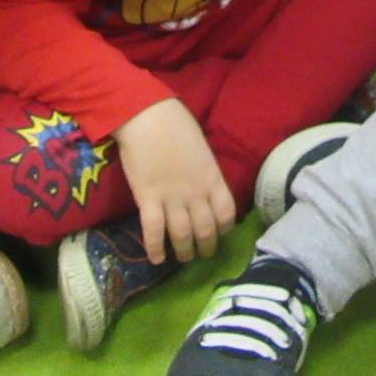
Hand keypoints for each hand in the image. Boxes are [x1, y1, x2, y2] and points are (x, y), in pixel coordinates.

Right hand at [113, 99, 234, 265]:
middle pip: (206, 230)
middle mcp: (196, 194)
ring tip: (182, 258)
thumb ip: (205, 172)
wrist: (148, 116)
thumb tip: (204, 184)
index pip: (226, 214)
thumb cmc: (176, 125)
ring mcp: (172, 198)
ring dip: (184, 252)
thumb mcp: (202, 149)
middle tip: (200, 254)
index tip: (218, 233)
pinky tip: (156, 259)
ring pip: (182, 236)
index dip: (224, 229)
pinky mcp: (148, 200)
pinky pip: (154, 231)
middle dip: (205, 247)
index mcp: (213, 179)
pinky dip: (155, 249)